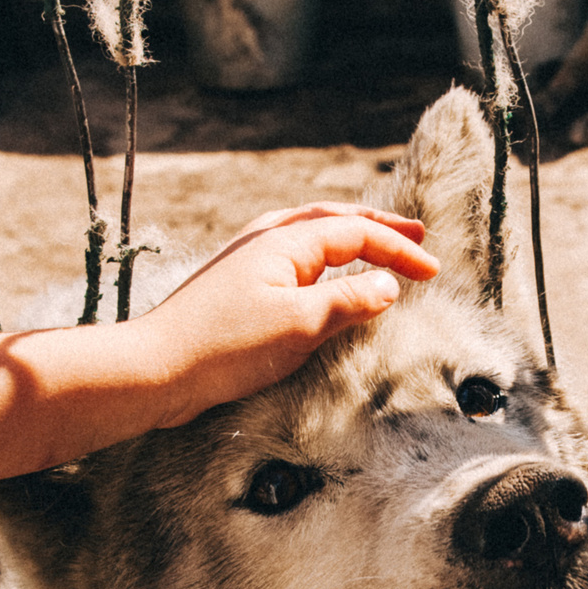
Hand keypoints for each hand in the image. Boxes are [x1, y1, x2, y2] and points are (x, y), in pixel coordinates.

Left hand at [135, 202, 438, 423]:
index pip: (356, 234)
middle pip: (332, 219)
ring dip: (348, 234)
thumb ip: (349, 302)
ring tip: (375, 242)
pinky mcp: (236, 285)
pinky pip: (291, 255)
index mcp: (284, 242)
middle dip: (377, 226)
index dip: (398, 250)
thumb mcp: (299, 326)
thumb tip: (388, 286)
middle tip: (414, 234)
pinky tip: (321, 272)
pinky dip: (321, 255)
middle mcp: (265, 240)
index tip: (431, 271)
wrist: (155, 369)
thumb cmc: (224, 348)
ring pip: (309, 232)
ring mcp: (247, 260)